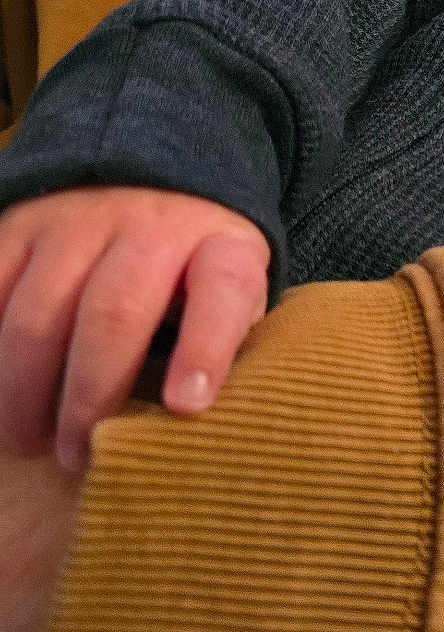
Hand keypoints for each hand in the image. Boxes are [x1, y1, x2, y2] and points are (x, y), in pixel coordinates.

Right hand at [0, 186, 268, 470]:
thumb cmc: (197, 269)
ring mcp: (78, 223)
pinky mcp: (20, 226)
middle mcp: (151, 228)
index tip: (185, 406)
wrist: (149, 177)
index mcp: (220, 248)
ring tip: (25, 440)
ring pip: (37, 314)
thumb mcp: (234, 296)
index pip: (222, 291)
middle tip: (76, 454)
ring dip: (22, 392)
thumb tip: (198, 427)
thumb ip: (228, 346)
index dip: (206, 348)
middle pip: (113, 315)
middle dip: (89, 398)